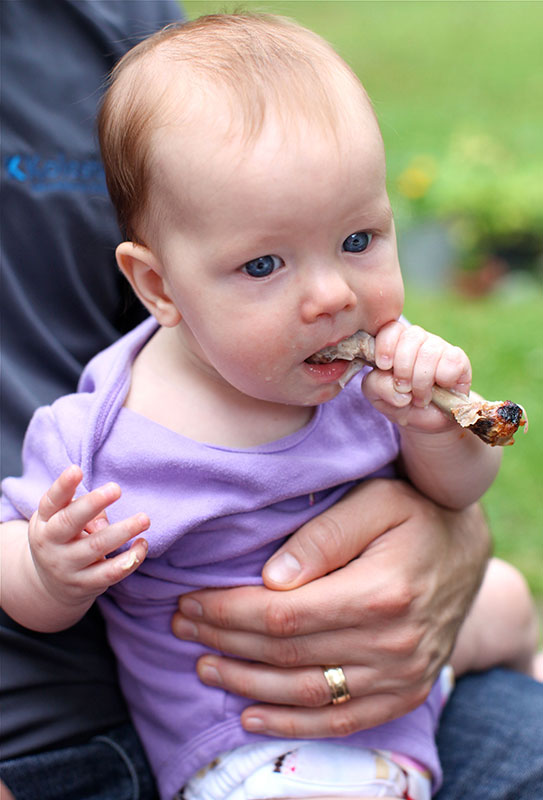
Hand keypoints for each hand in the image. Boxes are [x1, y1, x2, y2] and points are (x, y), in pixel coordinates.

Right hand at [28, 465, 148, 613]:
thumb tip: (104, 524)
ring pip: (95, 547)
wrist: (50, 585)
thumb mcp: (62, 520)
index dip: (63, 485)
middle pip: (69, 522)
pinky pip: (110, 573)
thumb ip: (83, 511)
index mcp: (45, 521)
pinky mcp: (85, 585)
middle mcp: (51, 544)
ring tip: (144, 518)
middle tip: (116, 488)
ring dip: (123, 531)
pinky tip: (143, 544)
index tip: (77, 469)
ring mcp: (66, 567)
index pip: (51, 501)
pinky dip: (130, 559)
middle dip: (92, 504)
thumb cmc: (64, 539)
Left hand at [172, 479, 489, 736]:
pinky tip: (251, 717)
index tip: (191, 601)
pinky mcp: (404, 693)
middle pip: (288, 653)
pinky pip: (341, 721)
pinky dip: (292, 724)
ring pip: (307, 692)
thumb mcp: (376, 503)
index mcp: (381, 592)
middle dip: (225, 640)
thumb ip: (324, 537)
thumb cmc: (415, 516)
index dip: (230, 611)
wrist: (465, 554)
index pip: (284, 614)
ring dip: (247, 685)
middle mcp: (393, 643)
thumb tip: (271, 578)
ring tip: (204, 666)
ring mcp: (401, 675)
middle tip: (183, 626)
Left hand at [363, 321, 471, 431]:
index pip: (391, 328)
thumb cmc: (399, 402)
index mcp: (394, 343)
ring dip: (422, 380)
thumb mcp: (378, 397)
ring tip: (420, 397)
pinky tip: (441, 388)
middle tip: (404, 388)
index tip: (384, 366)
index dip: (386, 346)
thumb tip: (398, 387)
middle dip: (404, 368)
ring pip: (430, 352)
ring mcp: (438, 347)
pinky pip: (451, 361)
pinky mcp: (458, 359)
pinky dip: (444, 379)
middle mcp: (417, 340)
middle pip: (411, 336)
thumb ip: (377, 386)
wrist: (426, 420)